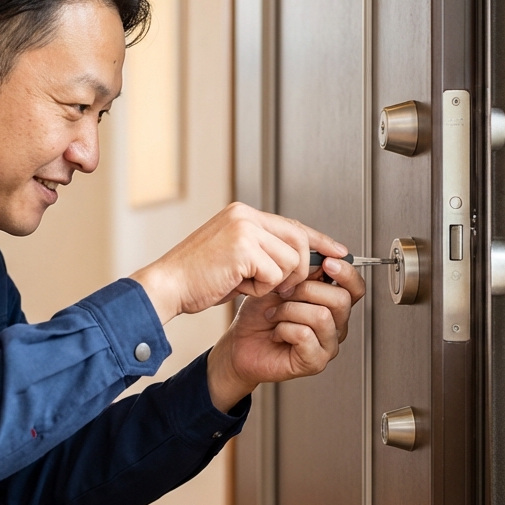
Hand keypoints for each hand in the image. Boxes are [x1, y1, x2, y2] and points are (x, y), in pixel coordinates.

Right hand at [129, 202, 348, 324]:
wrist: (166, 287)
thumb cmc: (195, 279)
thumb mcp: (235, 259)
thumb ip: (264, 252)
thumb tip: (301, 261)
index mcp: (242, 214)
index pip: (292, 224)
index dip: (318, 239)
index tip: (338, 252)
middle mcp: (244, 216)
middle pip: (299, 240)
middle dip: (297, 270)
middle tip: (279, 286)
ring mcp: (243, 229)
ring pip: (289, 260)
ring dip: (273, 282)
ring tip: (246, 284)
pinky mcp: (243, 247)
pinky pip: (274, 274)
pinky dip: (259, 289)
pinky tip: (238, 286)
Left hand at [205, 254, 365, 410]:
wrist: (239, 344)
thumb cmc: (259, 314)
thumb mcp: (280, 281)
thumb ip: (305, 268)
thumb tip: (325, 256)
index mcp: (332, 304)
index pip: (356, 287)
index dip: (346, 272)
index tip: (326, 262)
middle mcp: (336, 325)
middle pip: (342, 299)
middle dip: (307, 289)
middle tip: (283, 292)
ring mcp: (328, 345)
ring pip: (322, 315)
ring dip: (290, 310)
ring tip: (274, 314)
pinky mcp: (315, 361)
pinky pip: (305, 335)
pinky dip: (284, 329)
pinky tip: (276, 333)